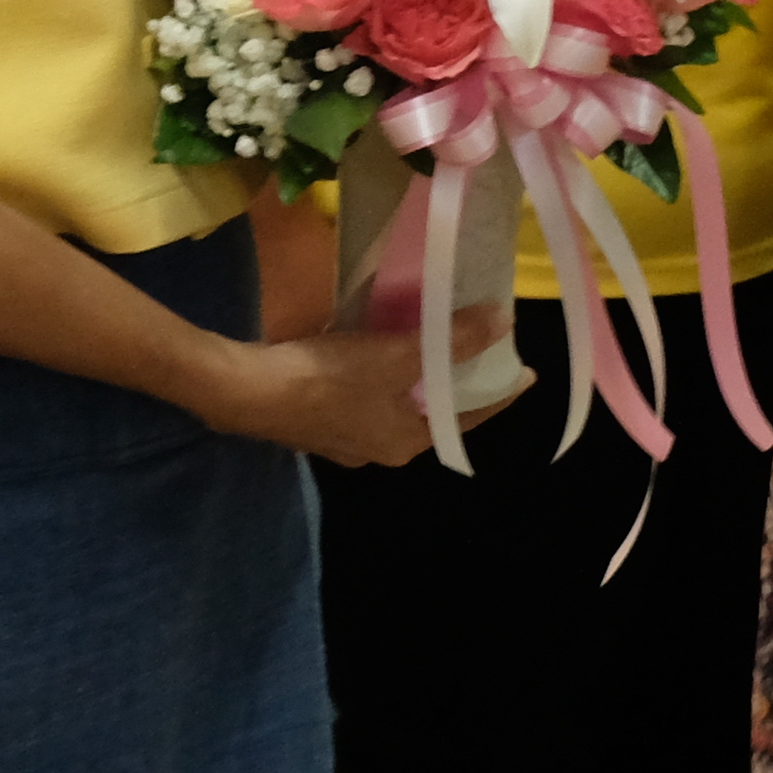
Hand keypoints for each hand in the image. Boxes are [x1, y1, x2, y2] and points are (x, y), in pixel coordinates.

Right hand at [208, 306, 512, 467]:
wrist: (245, 391)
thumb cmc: (327, 378)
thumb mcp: (397, 355)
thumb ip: (451, 341)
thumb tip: (503, 323)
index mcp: (403, 443)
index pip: (466, 421)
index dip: (498, 395)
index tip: (526, 374)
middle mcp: (376, 449)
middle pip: (432, 414)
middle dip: (458, 385)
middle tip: (484, 351)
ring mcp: (343, 438)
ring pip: (398, 404)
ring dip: (420, 378)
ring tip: (439, 345)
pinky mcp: (317, 420)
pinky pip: (369, 396)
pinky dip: (387, 374)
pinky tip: (385, 349)